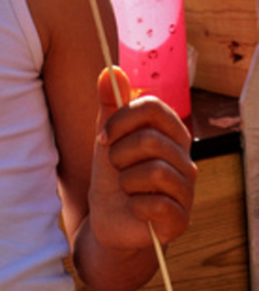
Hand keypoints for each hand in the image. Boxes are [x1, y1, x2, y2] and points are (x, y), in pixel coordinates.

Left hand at [88, 67, 197, 251]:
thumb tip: (110, 71)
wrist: (109, 219)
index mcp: (170, 133)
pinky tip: (135, 208)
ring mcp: (186, 189)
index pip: (153, 107)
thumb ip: (109, 104)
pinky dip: (136, 205)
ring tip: (126, 187)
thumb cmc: (112, 174)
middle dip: (119, 154)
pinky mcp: (181, 219)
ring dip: (126, 181)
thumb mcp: (106, 136)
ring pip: (154, 172)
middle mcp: (185, 158)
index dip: (122, 119)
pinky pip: (157, 204)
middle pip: (151, 139)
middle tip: (115, 167)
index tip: (104, 136)